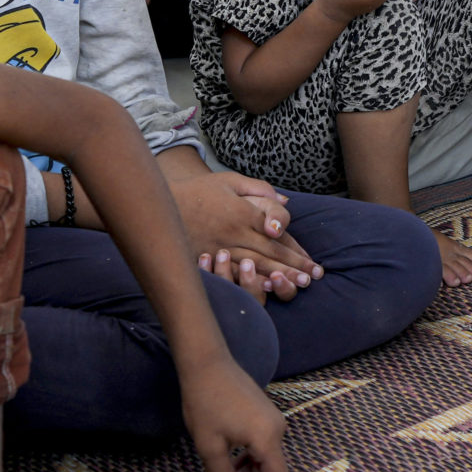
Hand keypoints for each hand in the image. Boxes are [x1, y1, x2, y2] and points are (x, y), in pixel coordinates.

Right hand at [171, 168, 320, 300]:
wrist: (158, 203)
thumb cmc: (199, 190)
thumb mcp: (229, 181)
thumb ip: (260, 190)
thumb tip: (286, 202)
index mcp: (241, 212)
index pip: (276, 232)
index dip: (295, 247)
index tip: (310, 260)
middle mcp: (232, 232)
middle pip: (269, 252)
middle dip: (293, 266)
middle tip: (312, 279)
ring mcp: (217, 248)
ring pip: (254, 266)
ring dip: (278, 277)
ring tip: (298, 286)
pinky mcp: (204, 261)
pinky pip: (231, 274)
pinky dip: (249, 283)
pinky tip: (265, 291)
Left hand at [180, 356, 289, 471]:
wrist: (207, 364)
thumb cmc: (205, 402)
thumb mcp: (209, 446)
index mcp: (268, 438)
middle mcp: (278, 430)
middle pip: (273, 471)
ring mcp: (273, 422)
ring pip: (266, 460)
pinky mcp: (265, 416)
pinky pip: (262, 446)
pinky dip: (248, 460)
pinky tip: (229, 467)